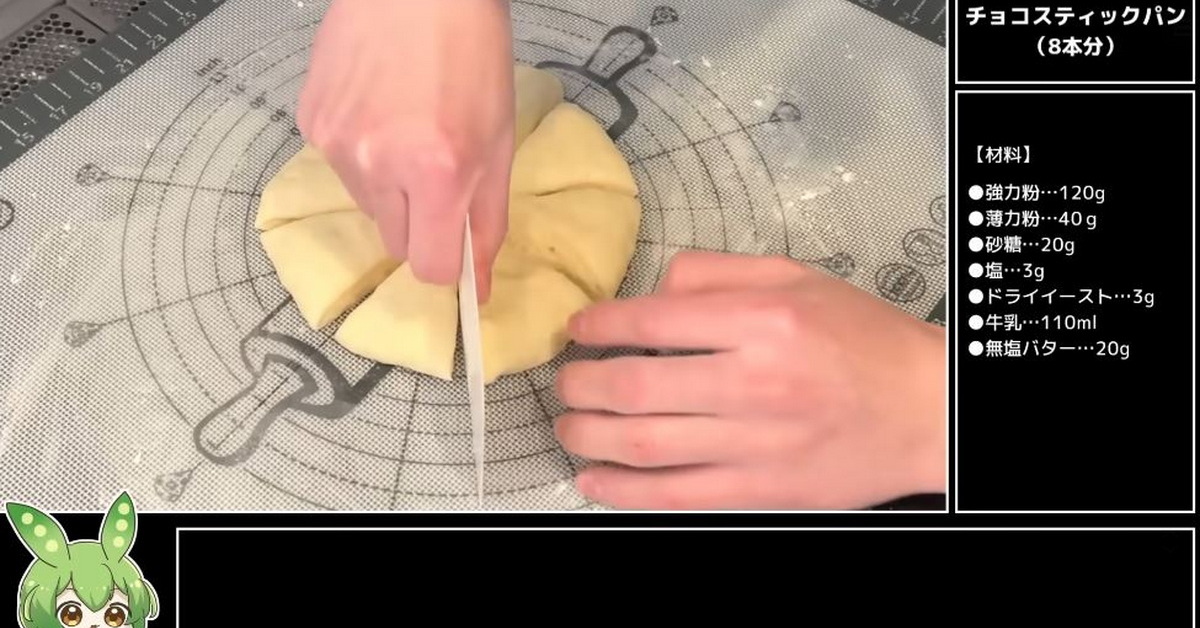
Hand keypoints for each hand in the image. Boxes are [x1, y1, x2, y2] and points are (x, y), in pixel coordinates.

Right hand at [297, 0, 514, 299]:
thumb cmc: (471, 54)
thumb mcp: (498, 142)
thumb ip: (487, 220)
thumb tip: (481, 287)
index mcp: (436, 174)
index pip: (430, 268)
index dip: (447, 263)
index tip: (456, 246)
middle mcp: (377, 167)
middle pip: (397, 243)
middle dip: (421, 222)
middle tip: (438, 172)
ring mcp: (336, 145)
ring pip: (368, 205)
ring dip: (389, 187)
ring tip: (408, 128)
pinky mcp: (311, 123)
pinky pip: (340, 168)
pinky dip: (362, 153)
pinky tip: (380, 108)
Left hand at [554, 251, 946, 509]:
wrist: (924, 410)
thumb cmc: (862, 340)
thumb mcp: (797, 278)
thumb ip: (719, 272)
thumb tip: (654, 290)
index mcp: (762, 319)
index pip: (651, 319)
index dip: (598, 326)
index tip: (579, 331)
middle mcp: (753, 380)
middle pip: (634, 385)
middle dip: (580, 385)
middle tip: (566, 382)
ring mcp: (756, 442)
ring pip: (644, 442)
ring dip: (587, 435)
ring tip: (567, 426)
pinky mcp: (761, 489)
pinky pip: (676, 494)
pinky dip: (624, 490)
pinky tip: (593, 479)